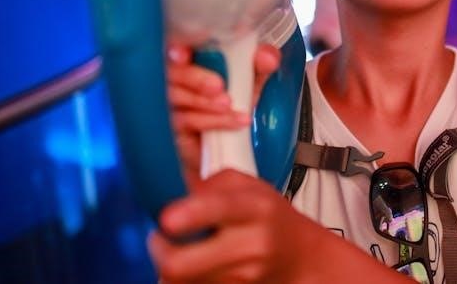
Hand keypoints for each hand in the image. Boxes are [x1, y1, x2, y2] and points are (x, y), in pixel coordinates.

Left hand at [148, 169, 318, 283]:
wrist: (298, 256)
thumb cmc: (269, 217)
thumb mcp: (250, 186)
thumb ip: (213, 183)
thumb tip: (178, 190)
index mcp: (255, 207)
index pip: (219, 209)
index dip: (188, 216)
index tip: (167, 219)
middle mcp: (251, 243)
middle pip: (182, 263)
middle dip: (160, 252)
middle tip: (158, 238)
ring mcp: (243, 275)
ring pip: (183, 279)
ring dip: (171, 265)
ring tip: (180, 249)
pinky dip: (186, 278)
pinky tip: (194, 265)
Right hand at [167, 43, 280, 188]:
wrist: (225, 149)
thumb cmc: (229, 106)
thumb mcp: (248, 84)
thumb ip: (258, 66)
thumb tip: (268, 57)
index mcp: (189, 59)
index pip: (175, 47)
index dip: (176, 48)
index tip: (184, 53)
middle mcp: (172, 78)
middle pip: (171, 72)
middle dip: (194, 78)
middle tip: (218, 85)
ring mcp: (167, 103)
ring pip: (176, 97)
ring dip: (204, 102)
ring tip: (229, 104)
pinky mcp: (170, 128)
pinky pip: (186, 121)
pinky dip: (213, 120)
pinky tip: (236, 122)